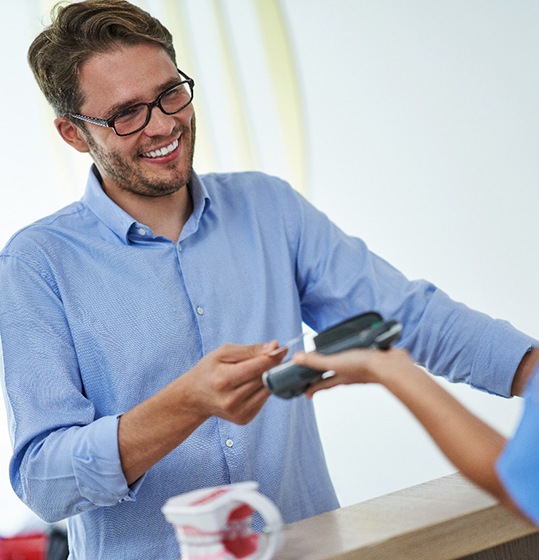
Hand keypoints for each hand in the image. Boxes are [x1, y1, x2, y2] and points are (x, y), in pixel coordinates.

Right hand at [180, 341, 285, 424]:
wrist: (194, 397)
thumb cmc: (209, 370)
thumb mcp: (224, 353)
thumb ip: (251, 350)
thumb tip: (274, 347)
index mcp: (224, 380)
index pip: (259, 367)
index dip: (274, 356)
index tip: (282, 349)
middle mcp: (231, 400)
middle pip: (265, 378)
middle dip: (272, 366)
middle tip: (274, 357)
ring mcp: (238, 412)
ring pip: (267, 390)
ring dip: (269, 379)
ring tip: (260, 370)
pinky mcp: (244, 419)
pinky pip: (263, 400)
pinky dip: (262, 390)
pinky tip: (252, 385)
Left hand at [293, 347, 414, 397]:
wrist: (391, 366)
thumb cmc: (365, 368)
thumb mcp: (336, 362)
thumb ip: (317, 361)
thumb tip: (298, 359)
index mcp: (340, 377)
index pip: (322, 384)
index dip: (313, 388)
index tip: (305, 393)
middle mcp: (350, 374)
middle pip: (334, 376)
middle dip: (325, 375)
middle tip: (317, 375)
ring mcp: (362, 367)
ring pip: (348, 366)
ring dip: (341, 362)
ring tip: (336, 357)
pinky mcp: (372, 358)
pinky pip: (362, 357)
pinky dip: (357, 353)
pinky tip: (358, 347)